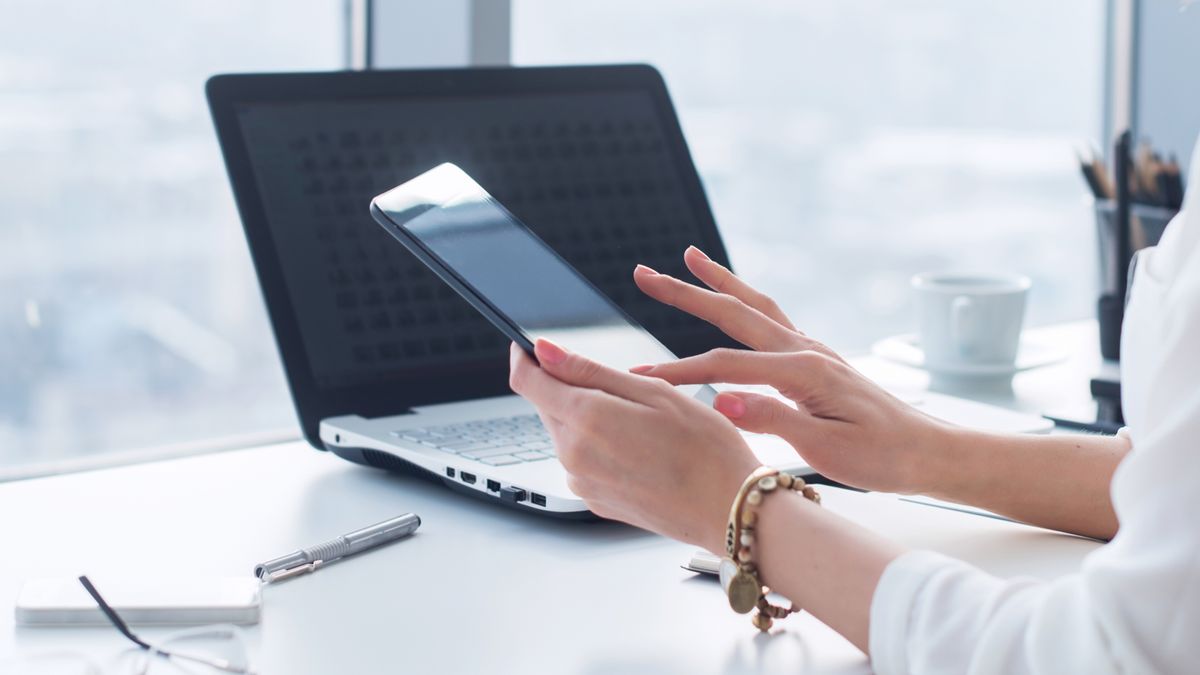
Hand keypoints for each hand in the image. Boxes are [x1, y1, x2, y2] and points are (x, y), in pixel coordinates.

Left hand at [508, 340, 760, 553]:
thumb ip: (590, 371)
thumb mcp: (653, 392)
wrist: (728, 509)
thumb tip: (544, 351)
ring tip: (641, 424)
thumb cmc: (705, 448)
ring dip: (587, 419)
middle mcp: (574, 455)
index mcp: (586, 419)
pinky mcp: (595, 501)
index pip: (527, 381)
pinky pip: (583, 462)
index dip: (524, 357)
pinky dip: (600, 447)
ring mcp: (582, 482)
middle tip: (621, 389)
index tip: (530, 345)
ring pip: (566, 434)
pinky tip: (639, 449)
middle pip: (547, 406)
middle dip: (568, 388)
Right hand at [631, 247, 953, 494]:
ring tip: (689, 258)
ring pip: (754, 305)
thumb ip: (774, 419)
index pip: (726, 366)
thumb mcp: (827, 446)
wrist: (926, 451)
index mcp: (804, 370)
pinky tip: (735, 300)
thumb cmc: (881, 456)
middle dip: (686, 292)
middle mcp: (806, 349)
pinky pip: (772, 318)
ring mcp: (812, 350)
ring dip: (718, 282)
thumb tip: (722, 402)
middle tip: (643, 273)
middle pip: (733, 313)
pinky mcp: (817, 359)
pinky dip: (744, 301)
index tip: (641, 377)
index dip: (680, 372)